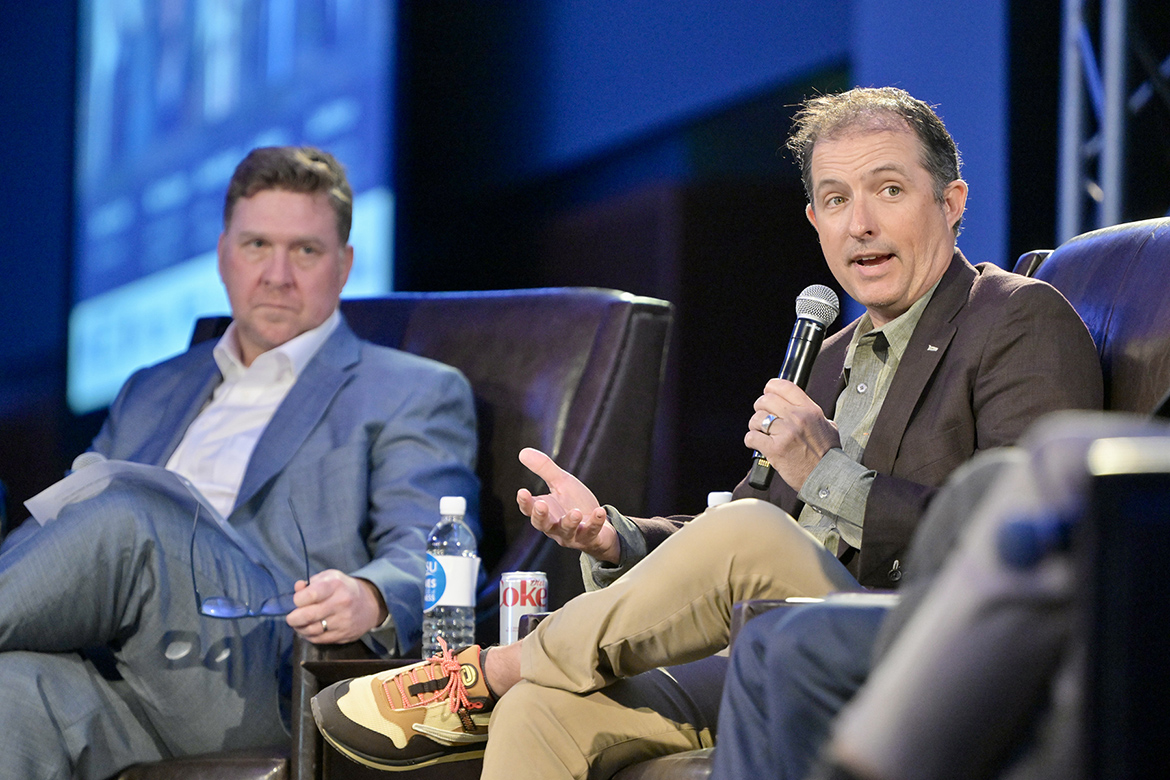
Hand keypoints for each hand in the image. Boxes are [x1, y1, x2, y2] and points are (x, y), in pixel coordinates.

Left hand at [286, 569, 388, 644]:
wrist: (370, 604)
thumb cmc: (344, 588)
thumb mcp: (330, 577)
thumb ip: (312, 582)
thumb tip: (297, 588)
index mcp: (336, 586)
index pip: (309, 595)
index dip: (297, 599)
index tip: (297, 600)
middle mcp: (341, 603)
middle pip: (308, 615)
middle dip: (293, 618)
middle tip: (291, 617)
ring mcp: (343, 621)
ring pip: (312, 630)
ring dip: (300, 628)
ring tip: (299, 624)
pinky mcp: (343, 635)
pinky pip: (319, 639)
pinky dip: (309, 636)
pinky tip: (308, 630)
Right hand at [515, 447, 619, 563]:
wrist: (598, 522)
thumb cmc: (574, 502)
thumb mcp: (561, 482)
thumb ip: (544, 469)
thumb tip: (523, 452)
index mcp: (545, 512)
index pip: (529, 510)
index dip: (525, 502)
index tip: (522, 492)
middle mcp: (555, 527)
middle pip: (543, 524)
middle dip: (541, 516)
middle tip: (541, 505)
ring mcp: (572, 535)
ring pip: (567, 531)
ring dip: (570, 522)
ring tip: (575, 512)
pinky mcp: (590, 538)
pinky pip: (592, 532)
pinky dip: (596, 522)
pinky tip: (599, 511)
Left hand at [743, 378, 839, 491]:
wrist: (827, 477)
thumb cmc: (828, 455)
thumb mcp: (829, 427)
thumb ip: (815, 416)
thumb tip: (805, 409)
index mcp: (809, 410)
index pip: (784, 386)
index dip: (771, 387)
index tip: (768, 392)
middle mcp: (796, 418)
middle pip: (766, 400)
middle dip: (760, 407)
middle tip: (762, 416)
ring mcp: (785, 433)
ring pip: (757, 418)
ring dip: (755, 425)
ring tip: (760, 432)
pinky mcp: (774, 449)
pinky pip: (752, 437)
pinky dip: (751, 440)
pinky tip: (757, 444)